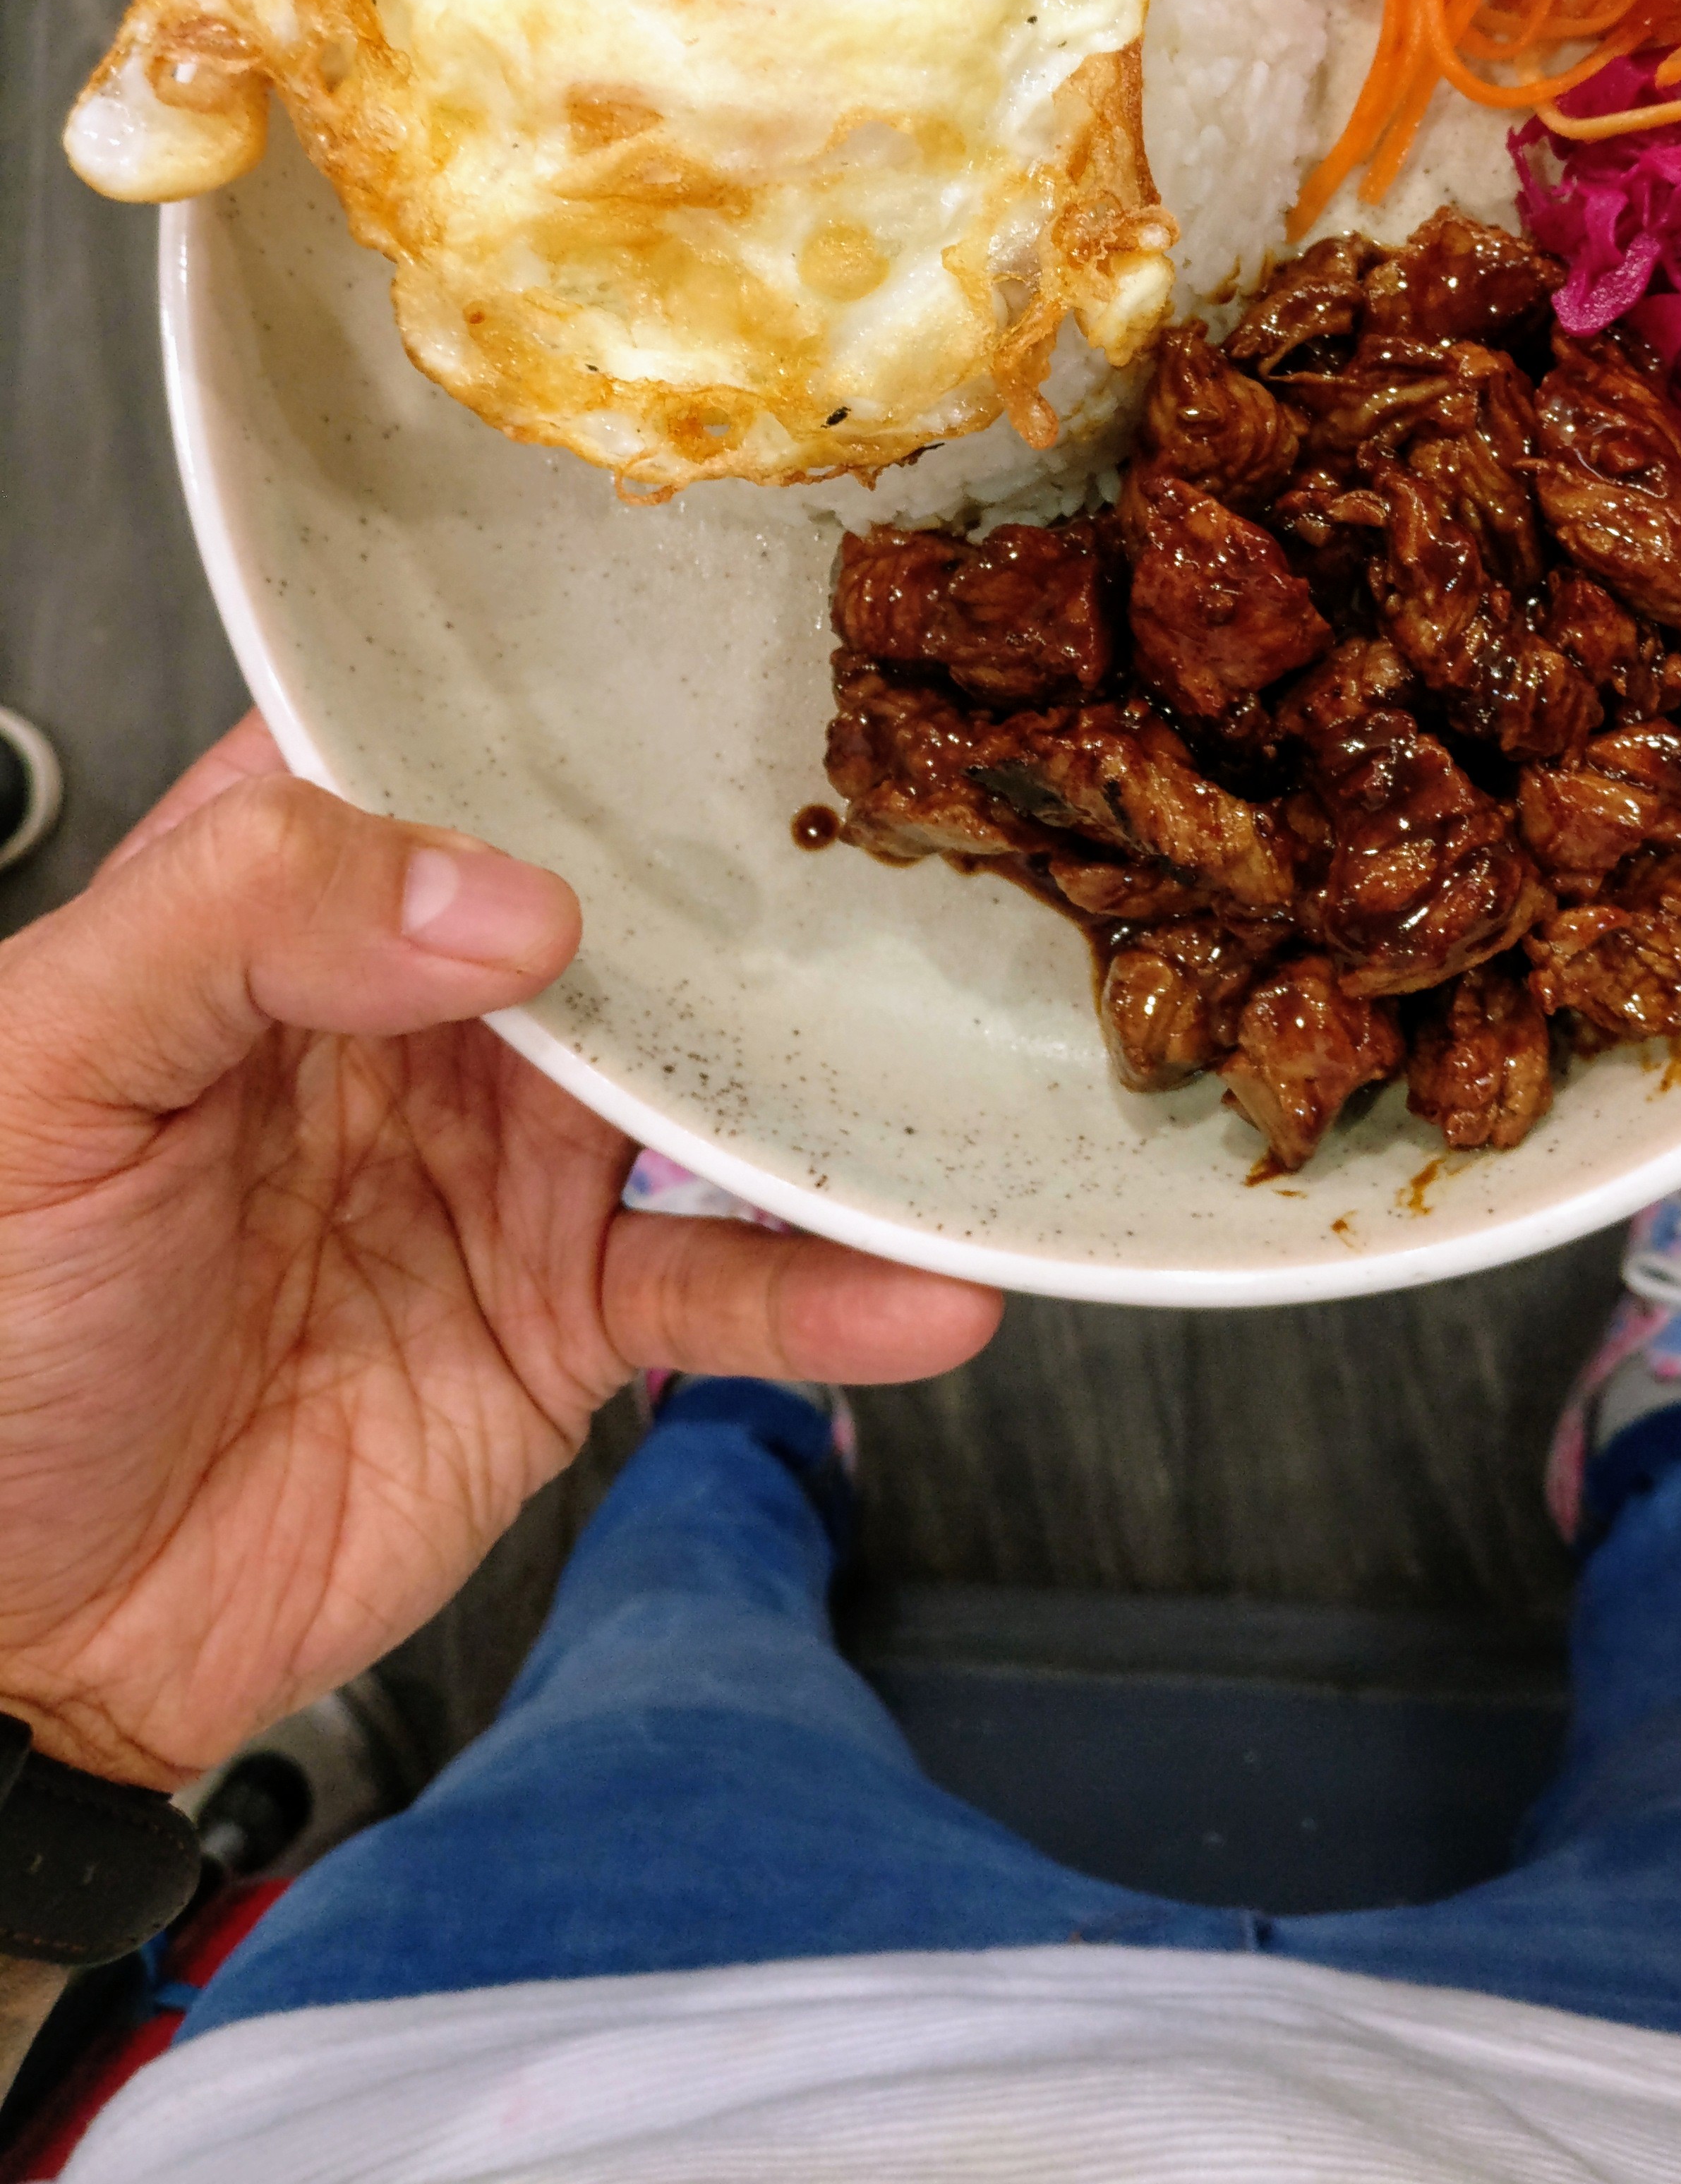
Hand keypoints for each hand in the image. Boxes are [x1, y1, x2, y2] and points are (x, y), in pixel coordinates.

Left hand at [0, 717, 998, 1790]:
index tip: (712, 677)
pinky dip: (830, 1290)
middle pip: (624, 916)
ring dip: (831, 1090)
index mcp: (278, 911)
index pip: (448, 761)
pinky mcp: (561, 1321)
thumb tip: (498, 897)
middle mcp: (414, 1022)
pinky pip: (720, 1285)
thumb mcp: (48, 1073)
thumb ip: (244, 924)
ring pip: (709, 1093)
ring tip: (952, 1068)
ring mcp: (503, 1169)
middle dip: (759, 888)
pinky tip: (916, 1285)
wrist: (4, 1636)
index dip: (572, 710)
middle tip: (900, 857)